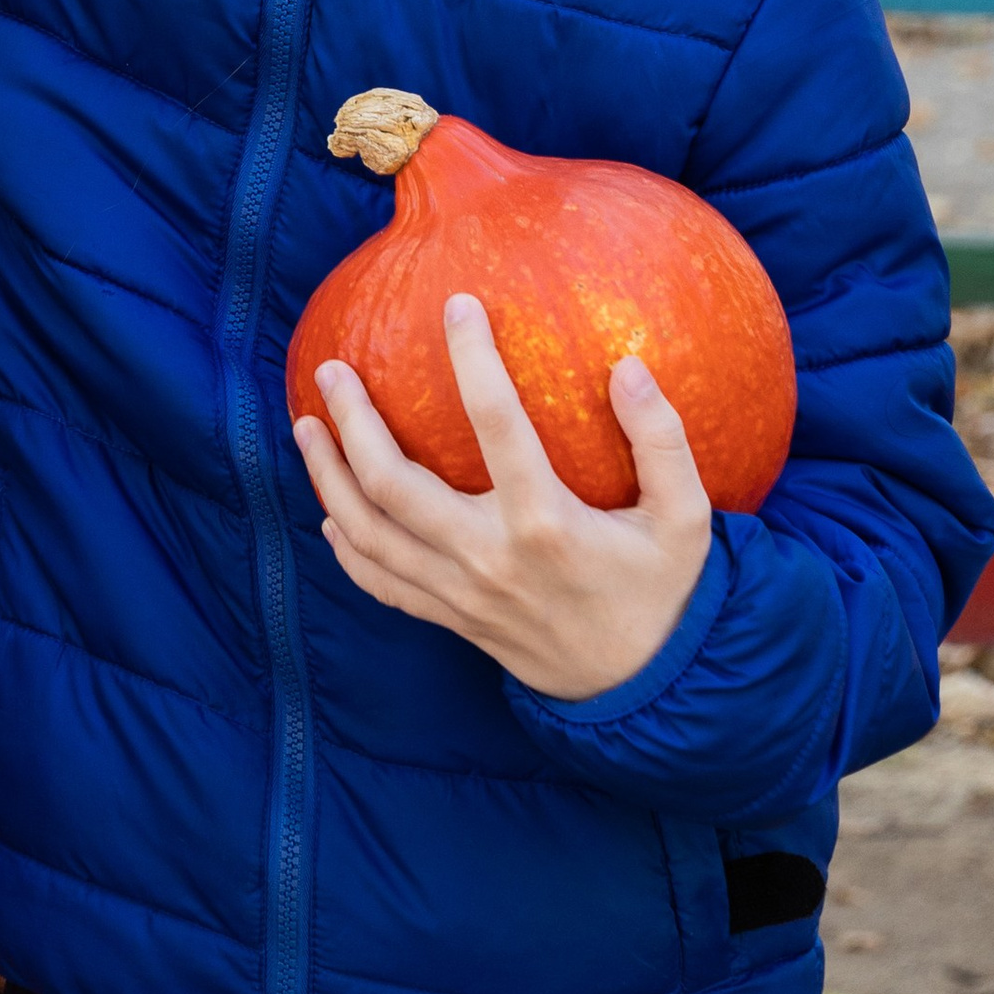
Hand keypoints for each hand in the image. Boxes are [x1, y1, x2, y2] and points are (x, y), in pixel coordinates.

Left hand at [290, 294, 713, 701]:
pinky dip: (348, 548)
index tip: (458, 304)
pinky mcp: (451, 619)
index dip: (473, 359)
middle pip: (392, 483)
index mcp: (546, 524)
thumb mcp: (687, 518)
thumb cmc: (666, 592)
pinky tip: (331, 514)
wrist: (646, 689)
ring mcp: (461, 594)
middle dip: (352, 422)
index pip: (497, 423)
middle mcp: (489, 558)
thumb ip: (662, 441)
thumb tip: (629, 367)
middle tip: (331, 370)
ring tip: (306, 426)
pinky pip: (381, 583)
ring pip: (369, 534)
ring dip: (328, 478)